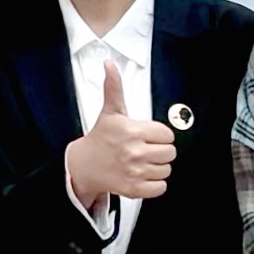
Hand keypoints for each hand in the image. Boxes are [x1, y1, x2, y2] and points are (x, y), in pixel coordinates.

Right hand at [64, 62, 177, 210]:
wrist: (84, 165)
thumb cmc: (101, 138)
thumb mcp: (110, 111)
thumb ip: (114, 87)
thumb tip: (109, 64)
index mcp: (132, 131)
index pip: (167, 134)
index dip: (160, 135)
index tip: (149, 136)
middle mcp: (134, 152)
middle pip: (170, 152)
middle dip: (160, 151)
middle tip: (147, 149)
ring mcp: (134, 172)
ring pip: (166, 170)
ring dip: (158, 167)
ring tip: (144, 162)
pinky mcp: (134, 189)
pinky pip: (160, 188)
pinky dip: (155, 184)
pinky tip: (144, 175)